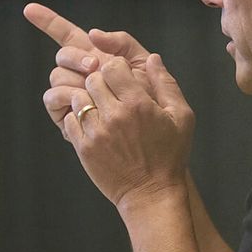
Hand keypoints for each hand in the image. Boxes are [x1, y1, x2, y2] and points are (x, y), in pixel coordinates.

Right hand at [23, 2, 154, 137]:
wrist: (151, 134)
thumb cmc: (150, 99)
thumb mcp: (141, 63)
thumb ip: (122, 42)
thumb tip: (93, 33)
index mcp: (95, 56)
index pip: (66, 35)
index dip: (48, 21)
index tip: (29, 9)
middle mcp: (79, 73)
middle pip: (62, 55)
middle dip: (75, 56)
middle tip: (95, 65)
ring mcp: (70, 93)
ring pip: (57, 75)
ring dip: (73, 78)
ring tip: (95, 89)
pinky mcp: (64, 113)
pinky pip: (53, 98)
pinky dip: (65, 96)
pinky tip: (83, 102)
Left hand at [62, 52, 194, 213]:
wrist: (151, 193)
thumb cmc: (171, 155)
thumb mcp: (182, 117)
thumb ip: (166, 84)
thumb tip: (153, 58)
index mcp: (139, 104)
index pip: (113, 66)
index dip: (116, 69)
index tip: (122, 79)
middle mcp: (115, 115)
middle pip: (93, 79)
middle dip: (101, 82)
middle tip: (111, 93)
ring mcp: (97, 132)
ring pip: (79, 97)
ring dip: (88, 99)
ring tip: (102, 109)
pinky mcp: (84, 147)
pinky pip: (70, 119)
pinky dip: (78, 118)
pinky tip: (94, 125)